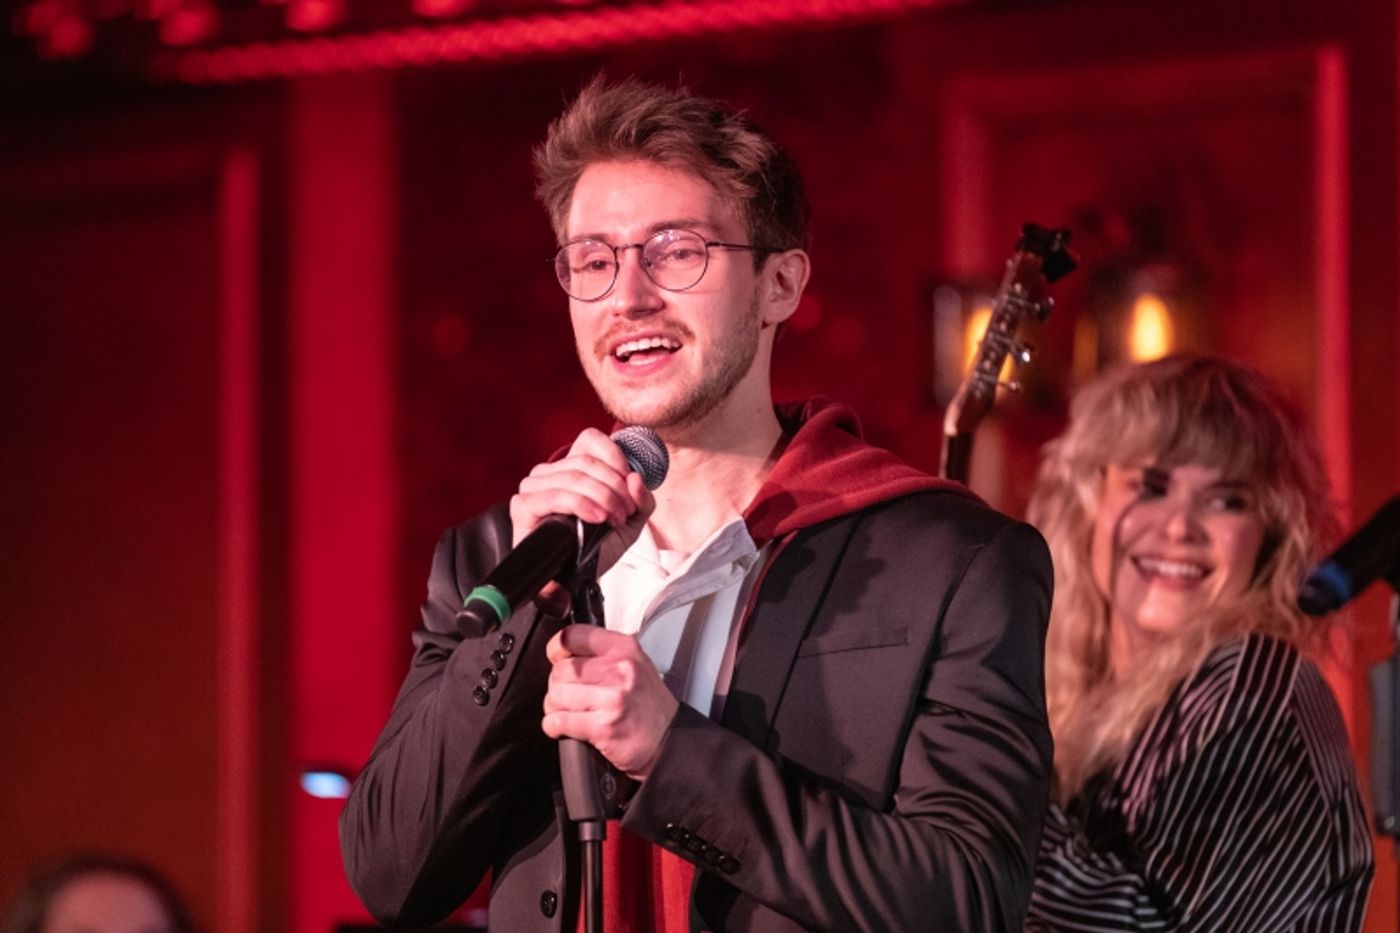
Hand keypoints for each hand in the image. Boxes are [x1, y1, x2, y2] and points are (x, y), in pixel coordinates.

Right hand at [511, 426, 654, 559]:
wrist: (579, 578)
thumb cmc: (599, 545)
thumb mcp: (632, 520)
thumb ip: (641, 499)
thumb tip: (635, 479)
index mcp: (572, 466)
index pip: (590, 439)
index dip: (615, 457)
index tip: (629, 483)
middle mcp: (550, 472)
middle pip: (586, 462)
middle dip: (614, 487)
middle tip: (626, 512)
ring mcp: (534, 487)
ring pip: (573, 477)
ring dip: (602, 497)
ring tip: (614, 519)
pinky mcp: (524, 506)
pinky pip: (554, 495)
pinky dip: (581, 504)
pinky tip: (596, 518)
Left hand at [542, 625, 679, 778]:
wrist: (669, 742)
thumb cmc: (650, 708)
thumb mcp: (636, 666)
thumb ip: (604, 655)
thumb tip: (565, 655)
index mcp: (624, 649)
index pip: (574, 636)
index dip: (557, 648)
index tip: (556, 658)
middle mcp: (619, 670)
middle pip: (561, 670)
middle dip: (557, 686)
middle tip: (566, 696)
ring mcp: (612, 698)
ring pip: (556, 696)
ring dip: (554, 708)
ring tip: (566, 713)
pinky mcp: (603, 726)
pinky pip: (559, 721)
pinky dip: (554, 726)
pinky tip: (563, 728)